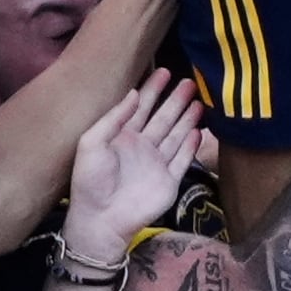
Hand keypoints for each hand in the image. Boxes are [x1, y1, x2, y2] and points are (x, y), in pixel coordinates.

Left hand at [62, 73, 204, 254]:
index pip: (141, 107)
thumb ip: (114, 118)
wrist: (100, 220)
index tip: (164, 70)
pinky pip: (183, 160)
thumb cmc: (90, 181)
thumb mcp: (92, 143)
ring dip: (187, 118)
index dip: (153, 89)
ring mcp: (157, 164)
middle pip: (163, 118)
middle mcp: (142, 147)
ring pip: (176, 135)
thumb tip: (134, 93)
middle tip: (190, 81)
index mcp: (122, 136)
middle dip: (176, 100)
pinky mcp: (169, 182)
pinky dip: (191, 146)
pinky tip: (199, 131)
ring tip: (200, 101)